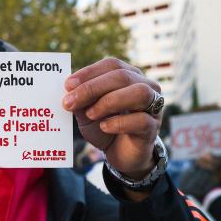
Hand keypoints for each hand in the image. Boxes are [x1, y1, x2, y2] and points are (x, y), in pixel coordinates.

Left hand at [63, 58, 161, 180]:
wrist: (121, 155)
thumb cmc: (106, 127)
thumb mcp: (87, 112)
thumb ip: (81, 101)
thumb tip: (69, 91)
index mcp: (129, 76)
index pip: (112, 65)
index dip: (90, 72)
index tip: (68, 84)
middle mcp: (145, 87)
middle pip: (123, 76)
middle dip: (93, 88)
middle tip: (70, 102)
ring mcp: (152, 107)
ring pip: (139, 93)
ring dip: (110, 101)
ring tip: (91, 114)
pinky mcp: (152, 129)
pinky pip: (141, 120)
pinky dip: (120, 122)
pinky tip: (104, 127)